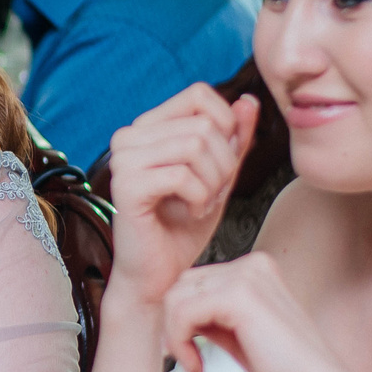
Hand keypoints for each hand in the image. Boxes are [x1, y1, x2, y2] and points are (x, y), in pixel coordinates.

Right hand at [103, 86, 257, 307]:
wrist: (159, 277)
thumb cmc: (184, 228)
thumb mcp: (219, 176)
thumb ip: (233, 139)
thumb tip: (248, 101)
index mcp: (147, 127)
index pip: (199, 94)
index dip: (226, 125)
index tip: (220, 165)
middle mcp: (128, 136)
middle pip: (203, 124)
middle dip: (224, 164)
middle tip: (212, 195)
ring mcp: (123, 159)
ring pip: (196, 146)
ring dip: (213, 183)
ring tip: (202, 205)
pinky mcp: (126, 186)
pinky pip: (183, 176)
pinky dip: (200, 198)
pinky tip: (191, 213)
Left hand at [159, 252, 371, 371]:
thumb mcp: (242, 337)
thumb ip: (214, 319)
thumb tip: (176, 314)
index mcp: (257, 271)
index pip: (194, 283)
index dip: (180, 319)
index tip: (189, 353)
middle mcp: (253, 265)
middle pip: (180, 286)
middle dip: (174, 326)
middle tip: (188, 361)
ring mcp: (247, 277)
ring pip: (175, 298)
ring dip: (175, 337)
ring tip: (194, 366)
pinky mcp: (239, 297)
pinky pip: (182, 313)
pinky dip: (180, 344)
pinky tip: (198, 368)